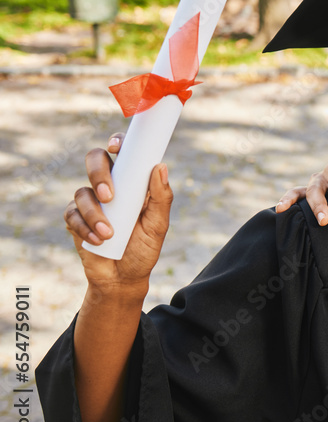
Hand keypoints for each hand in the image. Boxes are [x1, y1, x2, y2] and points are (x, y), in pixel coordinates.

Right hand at [63, 134, 172, 292]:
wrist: (124, 279)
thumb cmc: (144, 249)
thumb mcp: (158, 225)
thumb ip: (161, 198)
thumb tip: (160, 167)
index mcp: (132, 182)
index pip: (123, 153)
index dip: (118, 142)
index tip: (117, 147)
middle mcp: (110, 186)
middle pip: (95, 160)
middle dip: (99, 173)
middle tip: (110, 195)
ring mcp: (91, 202)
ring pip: (82, 191)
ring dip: (94, 213)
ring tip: (109, 234)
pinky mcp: (75, 220)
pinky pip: (72, 214)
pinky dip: (84, 228)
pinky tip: (98, 241)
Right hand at [275, 158, 327, 228]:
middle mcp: (323, 176)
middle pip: (319, 192)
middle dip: (322, 207)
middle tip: (325, 222)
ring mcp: (314, 184)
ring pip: (305, 193)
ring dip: (306, 207)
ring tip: (304, 220)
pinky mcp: (308, 193)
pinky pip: (295, 194)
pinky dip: (287, 200)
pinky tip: (280, 209)